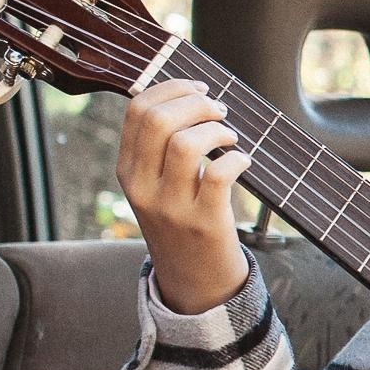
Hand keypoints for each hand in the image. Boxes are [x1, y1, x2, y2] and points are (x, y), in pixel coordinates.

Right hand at [117, 81, 252, 313]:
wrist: (195, 281)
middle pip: (158, 121)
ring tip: (230, 136)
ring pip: (185, 143)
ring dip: (216, 129)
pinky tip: (242, 160)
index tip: (198, 88)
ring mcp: (171, 207)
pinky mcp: (203, 222)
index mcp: (127, 171)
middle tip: (219, 110)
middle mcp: (142, 188)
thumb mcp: (155, 186)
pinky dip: (235, 158)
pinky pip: (218, 173)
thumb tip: (189, 95)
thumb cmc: (182, 221)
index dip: (172, 88)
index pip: (137, 111)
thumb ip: (160, 148)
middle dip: (196, 103)